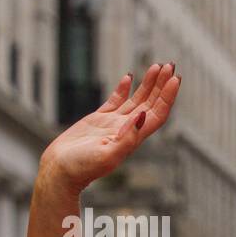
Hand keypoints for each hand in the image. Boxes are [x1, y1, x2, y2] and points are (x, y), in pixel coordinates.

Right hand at [37, 63, 181, 194]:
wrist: (60, 171)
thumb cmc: (82, 167)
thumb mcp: (107, 155)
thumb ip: (126, 138)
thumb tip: (141, 116)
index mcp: (133, 138)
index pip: (157, 114)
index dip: (167, 97)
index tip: (175, 79)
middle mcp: (127, 130)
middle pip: (151, 103)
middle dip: (161, 85)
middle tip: (171, 65)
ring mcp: (113, 124)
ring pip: (136, 100)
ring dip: (148, 84)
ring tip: (157, 66)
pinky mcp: (98, 120)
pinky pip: (115, 101)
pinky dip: (124, 89)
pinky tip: (129, 77)